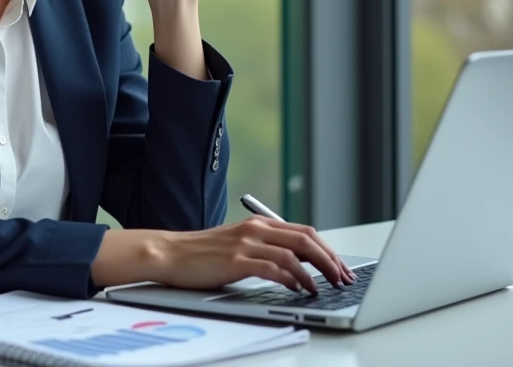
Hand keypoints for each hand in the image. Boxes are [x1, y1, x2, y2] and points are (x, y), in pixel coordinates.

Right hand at [144, 218, 355, 293]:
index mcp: (259, 224)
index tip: (340, 267)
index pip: (304, 232)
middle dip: (329, 259)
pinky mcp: (237, 261)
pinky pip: (274, 268)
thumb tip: (296, 265)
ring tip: (325, 286)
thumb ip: (264, 248)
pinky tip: (300, 288)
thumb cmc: (202, 253)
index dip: (327, 250)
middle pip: (305, 239)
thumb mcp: (238, 244)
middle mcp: (256, 229)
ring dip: (315, 271)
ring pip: (294, 253)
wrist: (170, 253)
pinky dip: (292, 278)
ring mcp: (247, 244)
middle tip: (343, 278)